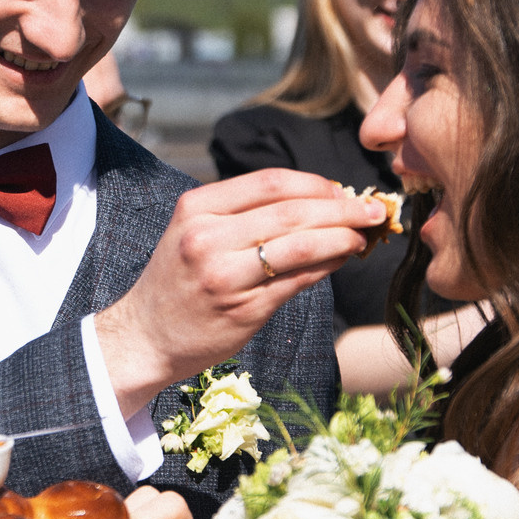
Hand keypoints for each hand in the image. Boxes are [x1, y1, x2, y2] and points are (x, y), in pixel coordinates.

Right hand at [92, 169, 383, 416]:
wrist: (145, 335)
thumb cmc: (178, 280)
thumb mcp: (194, 231)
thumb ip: (244, 214)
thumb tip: (319, 201)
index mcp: (196, 208)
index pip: (270, 183)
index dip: (315, 184)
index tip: (342, 189)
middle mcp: (208, 238)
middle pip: (291, 212)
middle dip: (342, 208)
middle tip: (374, 209)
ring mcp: (225, 276)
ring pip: (301, 246)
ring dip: (343, 237)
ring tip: (364, 235)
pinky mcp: (244, 309)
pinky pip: (298, 280)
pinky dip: (327, 266)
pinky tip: (342, 260)